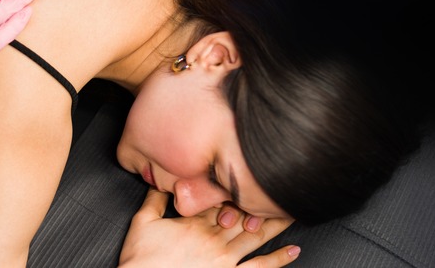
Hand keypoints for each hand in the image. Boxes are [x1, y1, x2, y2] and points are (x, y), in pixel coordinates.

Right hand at [119, 189, 299, 266]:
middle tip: (282, 187)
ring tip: (292, 212)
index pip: (220, 200)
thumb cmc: (141, 258)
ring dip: (275, 224)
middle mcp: (214, 238)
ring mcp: (224, 260)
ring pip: (255, 237)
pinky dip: (278, 260)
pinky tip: (293, 251)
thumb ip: (154, 199)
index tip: (250, 175)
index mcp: (195, 222)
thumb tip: (161, 181)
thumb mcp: (143, 221)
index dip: (235, 189)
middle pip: (243, 214)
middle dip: (261, 202)